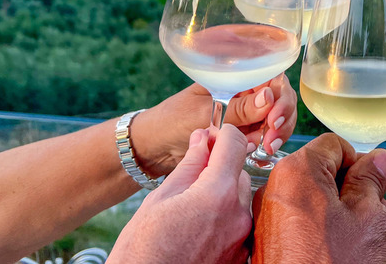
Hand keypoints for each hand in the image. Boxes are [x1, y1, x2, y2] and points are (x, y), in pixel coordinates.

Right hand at [107, 125, 251, 263]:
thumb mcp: (159, 200)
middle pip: (239, 172)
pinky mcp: (241, 256)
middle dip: (219, 168)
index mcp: (216, 194)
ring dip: (223, 195)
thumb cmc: (143, 251)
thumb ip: (188, 167)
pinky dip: (226, 219)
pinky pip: (240, 224)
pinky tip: (201, 229)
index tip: (210, 136)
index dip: (221, 134)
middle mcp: (237, 214)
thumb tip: (201, 139)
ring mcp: (242, 238)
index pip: (233, 144)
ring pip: (241, 199)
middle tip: (191, 178)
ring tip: (191, 211)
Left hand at [131, 74, 297, 176]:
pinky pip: (266, 135)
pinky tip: (262, 154)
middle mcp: (245, 92)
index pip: (273, 78)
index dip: (281, 97)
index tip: (274, 120)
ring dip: (277, 134)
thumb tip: (270, 97)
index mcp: (235, 76)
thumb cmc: (172, 120)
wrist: (154, 147)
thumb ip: (239, 108)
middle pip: (281, 99)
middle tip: (271, 140)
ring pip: (277, 119)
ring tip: (265, 149)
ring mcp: (246, 113)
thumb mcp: (205, 113)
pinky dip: (268, 144)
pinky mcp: (244, 132)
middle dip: (282, 119)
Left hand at [251, 134, 385, 263]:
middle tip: (372, 213)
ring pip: (311, 197)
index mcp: (297, 172)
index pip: (334, 145)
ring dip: (336, 210)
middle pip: (320, 170)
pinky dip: (318, 228)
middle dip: (350, 187)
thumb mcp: (370, 218)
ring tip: (354, 238)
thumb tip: (378, 160)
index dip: (362, 163)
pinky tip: (335, 250)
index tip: (378, 184)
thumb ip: (373, 181)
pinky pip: (297, 221)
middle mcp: (274, 189)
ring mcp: (267, 218)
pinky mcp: (266, 243)